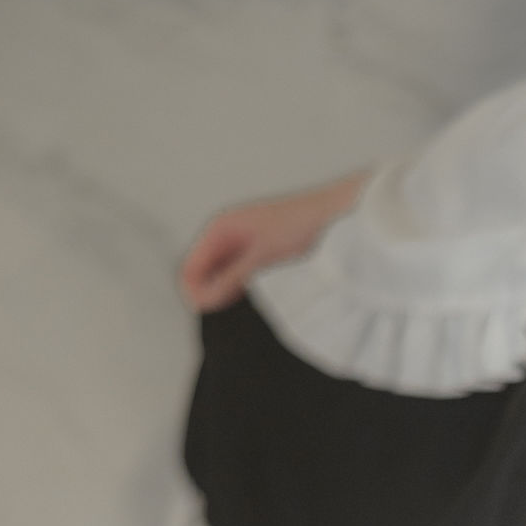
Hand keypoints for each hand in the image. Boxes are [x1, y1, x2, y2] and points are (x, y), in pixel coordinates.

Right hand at [177, 171, 367, 311]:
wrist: (336, 214)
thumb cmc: (301, 224)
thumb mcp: (260, 256)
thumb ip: (230, 279)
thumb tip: (203, 302)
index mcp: (219, 229)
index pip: (189, 271)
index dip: (196, 294)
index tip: (214, 311)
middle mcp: (227, 237)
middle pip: (202, 277)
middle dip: (211, 296)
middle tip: (235, 310)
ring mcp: (242, 246)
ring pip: (221, 280)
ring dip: (228, 295)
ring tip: (250, 303)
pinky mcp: (259, 256)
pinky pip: (239, 279)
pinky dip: (243, 291)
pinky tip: (261, 299)